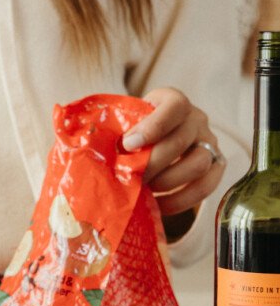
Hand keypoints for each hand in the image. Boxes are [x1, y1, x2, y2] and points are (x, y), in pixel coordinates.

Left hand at [121, 86, 225, 216]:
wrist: (148, 144)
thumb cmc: (130, 132)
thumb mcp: (122, 123)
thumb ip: (112, 131)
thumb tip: (90, 150)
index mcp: (172, 100)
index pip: (174, 107)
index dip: (153, 127)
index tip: (128, 144)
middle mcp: (196, 118)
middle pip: (182, 140)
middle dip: (153, 163)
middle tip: (131, 177)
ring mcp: (209, 142)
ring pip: (198, 163)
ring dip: (168, 181)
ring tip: (145, 189)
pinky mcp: (215, 167)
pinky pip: (205, 186)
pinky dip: (181, 200)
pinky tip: (159, 204)